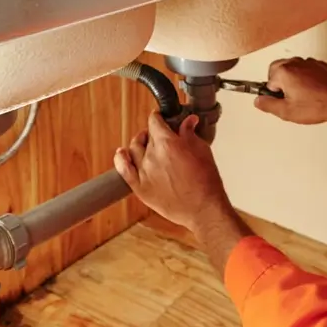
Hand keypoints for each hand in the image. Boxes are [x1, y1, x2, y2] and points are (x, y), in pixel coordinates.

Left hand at [114, 112, 233, 233]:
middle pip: (146, 135)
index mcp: (168, 143)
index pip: (155, 121)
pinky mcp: (139, 187)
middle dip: (154, 133)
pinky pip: (123, 169)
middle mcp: (152, 156)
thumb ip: (190, 134)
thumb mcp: (202, 151)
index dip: (158, 117)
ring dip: (139, 143)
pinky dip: (120, 158)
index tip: (160, 118)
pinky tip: (122, 153)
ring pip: (133, 149)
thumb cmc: (206, 183)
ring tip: (146, 144)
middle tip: (161, 136)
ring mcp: (144, 172)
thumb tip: (188, 122)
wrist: (203, 209)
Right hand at [253, 57, 326, 124]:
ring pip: (292, 69)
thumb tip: (259, 101)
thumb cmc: (319, 104)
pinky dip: (306, 79)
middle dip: (280, 84)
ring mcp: (308, 62)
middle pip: (277, 70)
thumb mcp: (287, 112)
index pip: (268, 82)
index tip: (281, 102)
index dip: (275, 95)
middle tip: (290, 99)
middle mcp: (295, 63)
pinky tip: (312, 92)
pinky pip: (305, 70)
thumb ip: (268, 105)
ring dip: (293, 81)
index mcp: (284, 71)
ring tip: (303, 97)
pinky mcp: (319, 65)